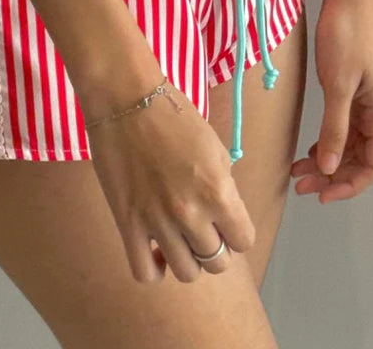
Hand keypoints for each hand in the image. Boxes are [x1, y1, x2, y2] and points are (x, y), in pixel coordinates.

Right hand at [82, 75, 255, 283]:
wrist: (127, 100)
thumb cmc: (174, 115)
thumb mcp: (215, 147)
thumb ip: (223, 184)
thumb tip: (223, 211)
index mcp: (218, 190)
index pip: (244, 240)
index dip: (237, 232)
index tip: (226, 222)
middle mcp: (191, 212)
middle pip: (217, 262)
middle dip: (214, 247)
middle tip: (202, 227)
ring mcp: (158, 222)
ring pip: (186, 272)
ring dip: (187, 258)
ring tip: (178, 237)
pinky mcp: (127, 224)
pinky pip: (145, 273)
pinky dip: (154, 268)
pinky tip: (155, 248)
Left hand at [291, 0, 372, 202]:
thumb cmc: (346, 36)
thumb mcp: (337, 85)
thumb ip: (334, 128)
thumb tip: (330, 167)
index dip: (349, 185)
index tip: (321, 194)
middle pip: (361, 159)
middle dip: (333, 176)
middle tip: (300, 184)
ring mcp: (367, 102)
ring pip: (350, 145)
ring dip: (327, 161)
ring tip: (298, 171)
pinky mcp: (354, 91)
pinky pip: (344, 128)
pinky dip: (327, 142)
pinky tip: (309, 150)